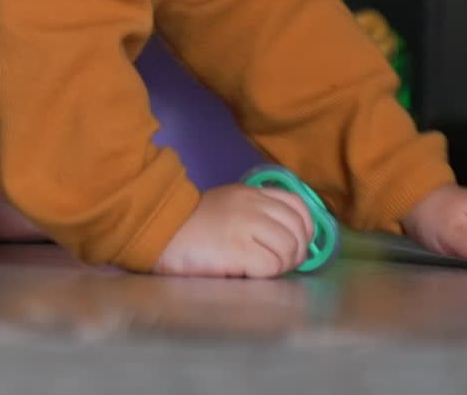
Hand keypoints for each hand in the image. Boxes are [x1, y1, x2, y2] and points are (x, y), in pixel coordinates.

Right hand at [153, 183, 314, 277]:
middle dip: (297, 252)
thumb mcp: (229, 205)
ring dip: (283, 265)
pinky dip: (268, 274)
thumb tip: (289, 238)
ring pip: (289, 249)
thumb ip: (256, 212)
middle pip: (298, 229)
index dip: (305, 228)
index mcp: (252, 192)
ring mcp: (246, 226)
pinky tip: (250, 273)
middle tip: (280, 264)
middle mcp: (253, 205)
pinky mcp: (238, 249)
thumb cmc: (193, 225)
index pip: (298, 204)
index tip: (296, 244)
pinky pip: (272, 266)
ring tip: (265, 270)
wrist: (161, 230)